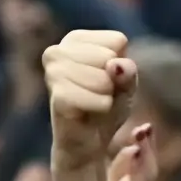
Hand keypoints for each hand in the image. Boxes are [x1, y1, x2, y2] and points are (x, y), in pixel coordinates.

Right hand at [44, 30, 137, 174]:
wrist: (91, 140)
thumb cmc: (107, 105)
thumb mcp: (126, 85)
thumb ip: (127, 71)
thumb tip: (114, 65)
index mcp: (76, 40)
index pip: (117, 41)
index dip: (122, 65)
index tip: (110, 79)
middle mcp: (57, 51)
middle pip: (108, 57)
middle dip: (114, 81)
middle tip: (103, 94)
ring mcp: (52, 73)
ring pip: (100, 77)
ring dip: (108, 95)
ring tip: (99, 103)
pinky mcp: (56, 96)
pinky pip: (90, 96)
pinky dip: (101, 106)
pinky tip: (96, 111)